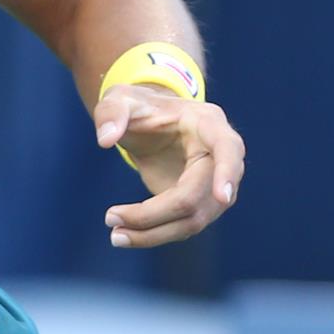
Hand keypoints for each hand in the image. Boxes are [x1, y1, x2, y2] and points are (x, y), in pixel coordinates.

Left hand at [94, 84, 245, 247]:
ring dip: (155, 233)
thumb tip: (105, 139)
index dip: (227, 172)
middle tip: (110, 218)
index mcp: (207, 123)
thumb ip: (110, 113)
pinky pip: (184, 224)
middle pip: (199, 196)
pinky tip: (126, 234)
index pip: (227, 148)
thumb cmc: (137, 106)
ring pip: (195, 219)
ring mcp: (213, 184)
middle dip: (156, 213)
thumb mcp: (118, 99)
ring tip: (115, 235)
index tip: (222, 196)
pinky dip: (156, 233)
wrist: (147, 120)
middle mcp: (219, 157)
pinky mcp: (200, 202)